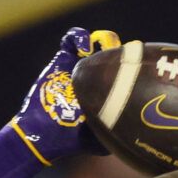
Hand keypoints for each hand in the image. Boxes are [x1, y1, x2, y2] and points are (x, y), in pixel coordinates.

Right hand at [9, 26, 119, 164]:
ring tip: (102, 47)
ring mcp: (75, 66)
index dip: (128, 64)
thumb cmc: (69, 140)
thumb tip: (135, 130)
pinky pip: (70, 39)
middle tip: (117, 56)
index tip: (130, 67)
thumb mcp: (100, 140)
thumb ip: (116, 131)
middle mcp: (92, 76)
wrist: (41, 134)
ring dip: (103, 39)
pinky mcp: (60, 60)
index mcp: (104, 90)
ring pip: (94, 40)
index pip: (122, 69)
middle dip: (116, 51)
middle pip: (111, 52)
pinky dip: (79, 37)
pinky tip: (84, 48)